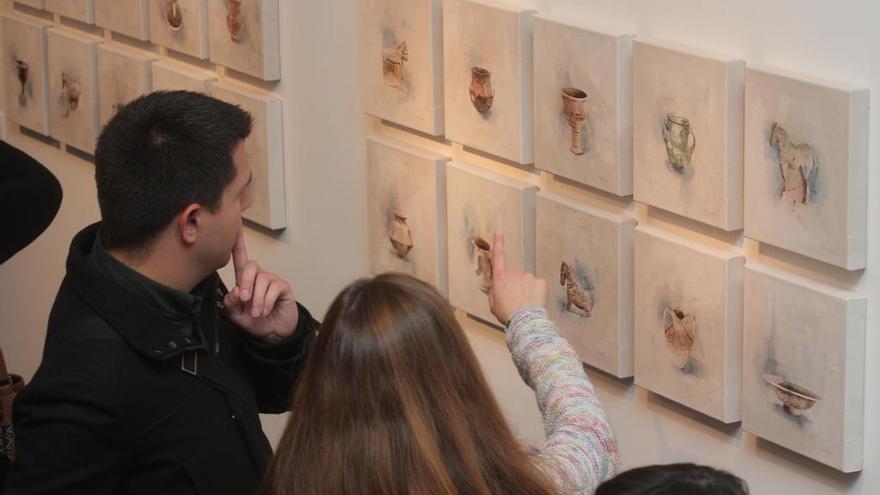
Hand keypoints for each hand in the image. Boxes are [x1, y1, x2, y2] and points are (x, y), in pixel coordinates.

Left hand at [223, 225, 298, 341]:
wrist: (273, 335)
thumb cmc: (255, 322)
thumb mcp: (236, 316)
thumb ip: (231, 304)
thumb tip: (234, 290)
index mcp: (245, 280)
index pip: (240, 258)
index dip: (238, 242)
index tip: (235, 226)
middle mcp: (259, 276)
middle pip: (250, 266)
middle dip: (245, 282)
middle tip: (244, 299)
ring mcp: (272, 281)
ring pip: (262, 279)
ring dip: (257, 299)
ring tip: (256, 313)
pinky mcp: (283, 287)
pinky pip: (274, 288)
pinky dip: (266, 301)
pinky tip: (264, 310)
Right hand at [488, 232, 546, 326]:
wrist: (524, 320)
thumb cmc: (507, 314)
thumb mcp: (493, 305)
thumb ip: (494, 294)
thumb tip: (497, 289)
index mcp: (500, 278)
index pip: (498, 257)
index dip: (498, 244)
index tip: (499, 233)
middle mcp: (514, 273)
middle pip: (515, 276)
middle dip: (516, 285)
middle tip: (516, 300)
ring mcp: (528, 276)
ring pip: (527, 281)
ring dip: (527, 290)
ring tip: (526, 304)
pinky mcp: (540, 281)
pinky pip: (538, 285)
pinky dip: (537, 292)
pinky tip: (534, 302)